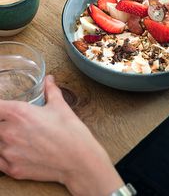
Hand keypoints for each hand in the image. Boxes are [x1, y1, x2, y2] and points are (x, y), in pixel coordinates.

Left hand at [0, 76, 123, 195]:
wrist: (79, 159)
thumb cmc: (70, 131)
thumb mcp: (60, 106)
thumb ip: (50, 91)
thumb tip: (49, 80)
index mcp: (19, 113)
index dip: (0, 107)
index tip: (4, 108)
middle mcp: (9, 132)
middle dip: (4, 122)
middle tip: (18, 123)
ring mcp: (9, 153)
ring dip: (3, 138)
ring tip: (18, 137)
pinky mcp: (12, 169)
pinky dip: (2, 155)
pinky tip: (15, 151)